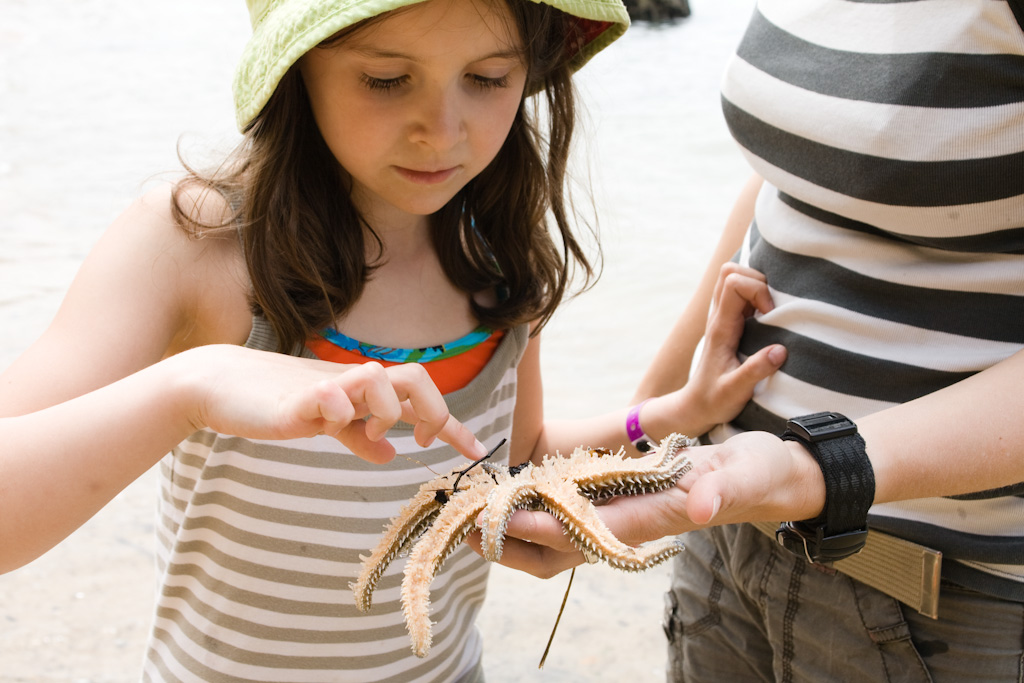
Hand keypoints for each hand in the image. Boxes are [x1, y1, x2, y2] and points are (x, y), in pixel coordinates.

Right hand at [185, 345, 484, 462]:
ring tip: (368, 431)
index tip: (478, 451)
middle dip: (435, 412)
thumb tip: (390, 455)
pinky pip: (330, 397)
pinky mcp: (297, 398)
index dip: (454, 425)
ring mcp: (327, 386)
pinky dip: (340, 411)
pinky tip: (328, 424)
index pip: (421, 397)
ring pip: (379, 380)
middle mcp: (352, 381)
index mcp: (363, 389)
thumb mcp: (327, 423)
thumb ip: (359, 436)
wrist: (220, 385)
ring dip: (386, 412)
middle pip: (416, 378)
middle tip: (425, 441)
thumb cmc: (275, 402)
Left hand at [479, 432, 823, 577]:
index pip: (588, 528)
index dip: (542, 525)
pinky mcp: (624, 509)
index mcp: (656, 516)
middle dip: (513, 543)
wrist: (771, 479)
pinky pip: (570, 523)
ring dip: (516, 535)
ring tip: (473, 516)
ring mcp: (626, 521)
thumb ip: (725, 488)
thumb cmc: (760, 474)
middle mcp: (633, 526)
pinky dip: (536, 516)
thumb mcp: (750, 472)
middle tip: (464, 526)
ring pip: (559, 544)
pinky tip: (512, 498)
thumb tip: (699, 504)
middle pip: (561, 552)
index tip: (501, 517)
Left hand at [648, 263, 784, 436]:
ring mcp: (722, 318)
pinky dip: (755, 294)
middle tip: (771, 310)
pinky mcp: (728, 322)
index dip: (757, 290)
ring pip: (733, 277)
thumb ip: (756, 371)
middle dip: (758, 281)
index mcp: (720, 327)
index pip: (733, 283)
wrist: (695, 406)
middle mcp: (718, 317)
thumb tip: (780, 350)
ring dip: (756, 286)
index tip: (770, 316)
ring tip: (770, 312)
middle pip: (730, 271)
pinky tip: (766, 316)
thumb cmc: (714, 400)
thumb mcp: (736, 391)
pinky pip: (739, 293)